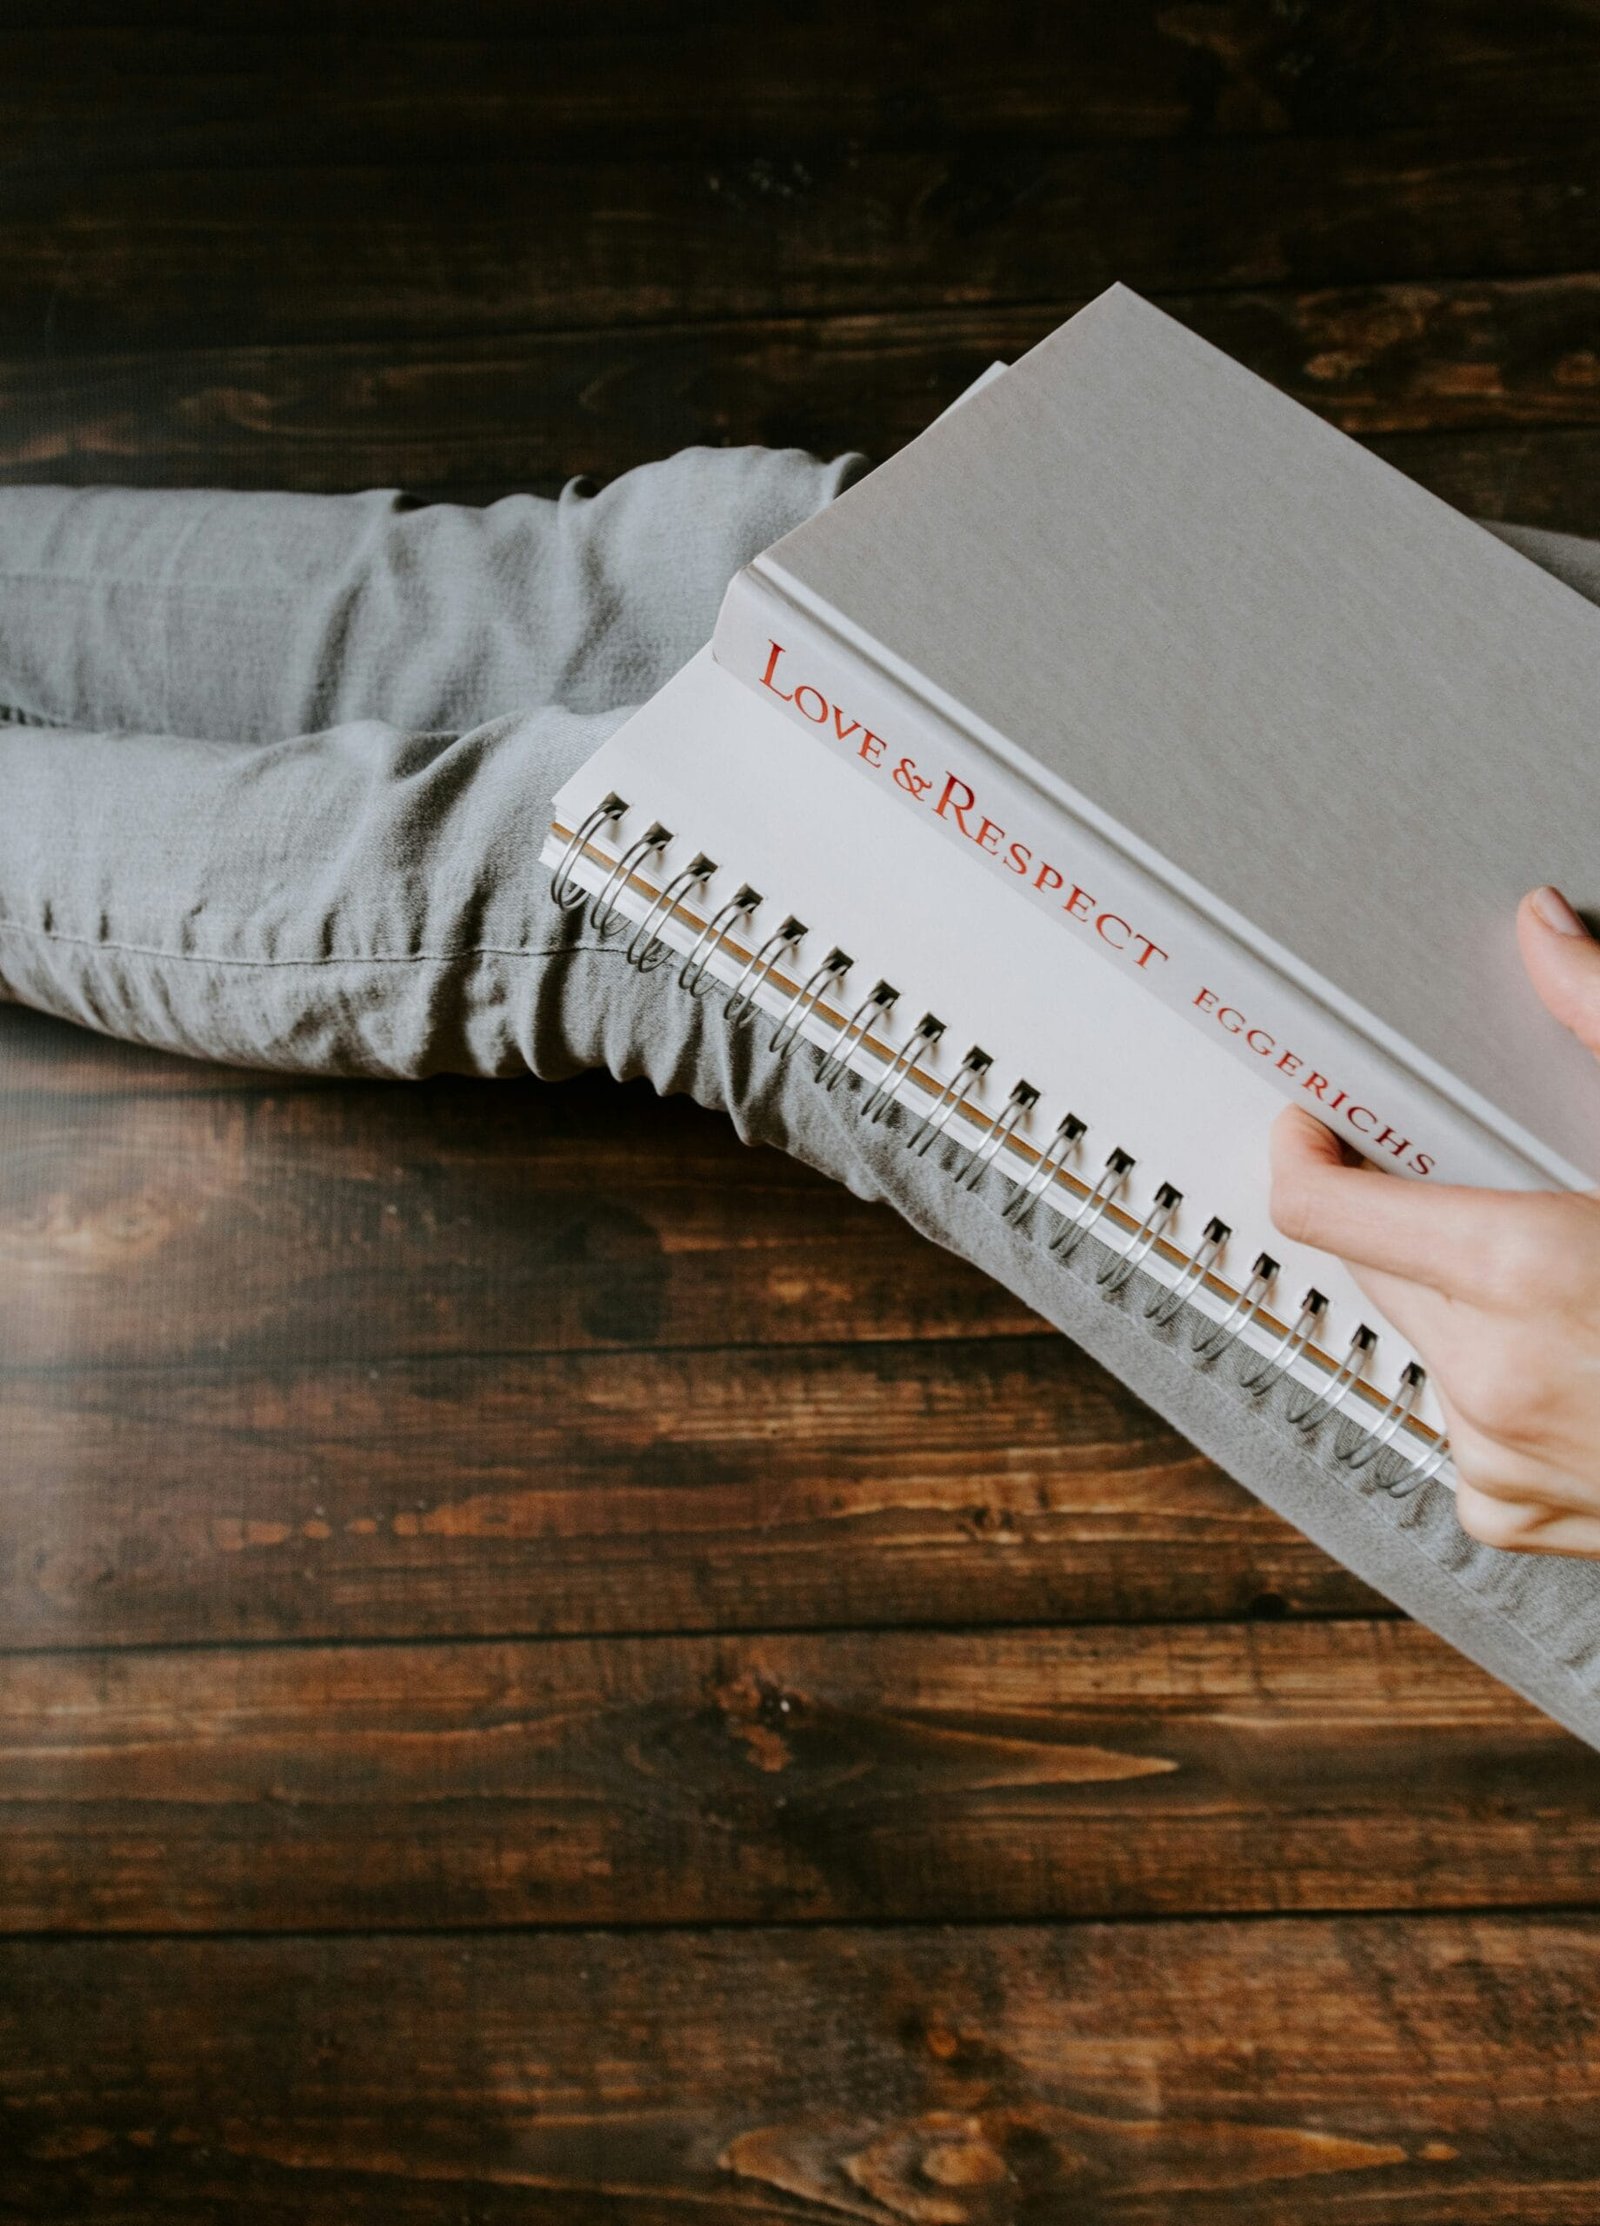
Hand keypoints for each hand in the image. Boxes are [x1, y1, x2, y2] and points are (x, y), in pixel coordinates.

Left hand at [1269, 887, 1599, 1554]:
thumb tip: (1543, 935)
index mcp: (1521, 1271)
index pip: (1323, 1206)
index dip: (1308, 1152)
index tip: (1316, 1126)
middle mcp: (1488, 1375)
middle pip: (1374, 1263)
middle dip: (1412, 1215)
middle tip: (1509, 1192)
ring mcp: (1495, 1455)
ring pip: (1423, 1339)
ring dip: (1466, 1305)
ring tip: (1580, 1291)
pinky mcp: (1511, 1512)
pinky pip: (1461, 1424)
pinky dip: (1499, 1389)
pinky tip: (1582, 1367)